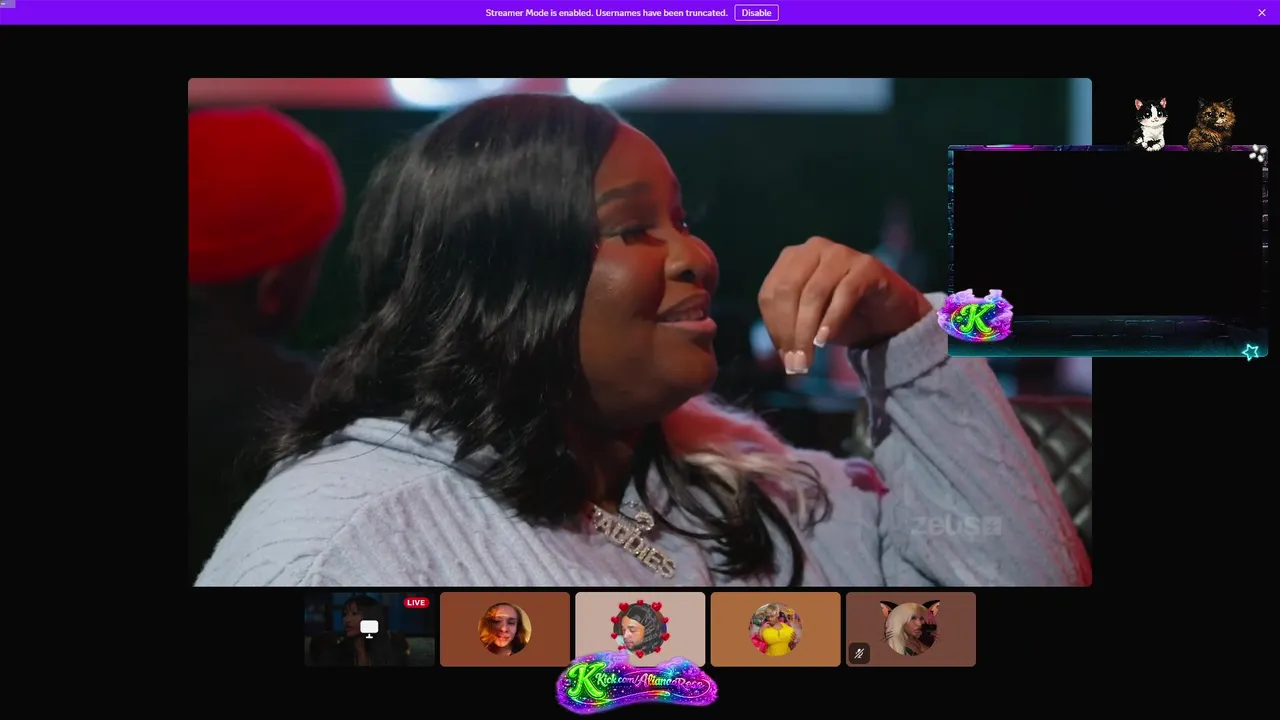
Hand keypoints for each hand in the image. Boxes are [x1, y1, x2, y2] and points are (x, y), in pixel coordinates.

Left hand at [758, 237, 931, 373]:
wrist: (888, 316)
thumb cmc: (843, 317)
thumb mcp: (810, 325)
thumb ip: (792, 333)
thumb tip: (785, 358)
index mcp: (791, 259)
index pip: (770, 294)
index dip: (774, 328)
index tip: (785, 359)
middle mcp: (813, 248)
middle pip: (787, 291)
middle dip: (789, 332)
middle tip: (796, 365)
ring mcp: (840, 252)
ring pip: (813, 293)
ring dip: (807, 331)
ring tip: (808, 360)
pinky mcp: (866, 264)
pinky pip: (844, 292)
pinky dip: (832, 319)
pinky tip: (825, 341)